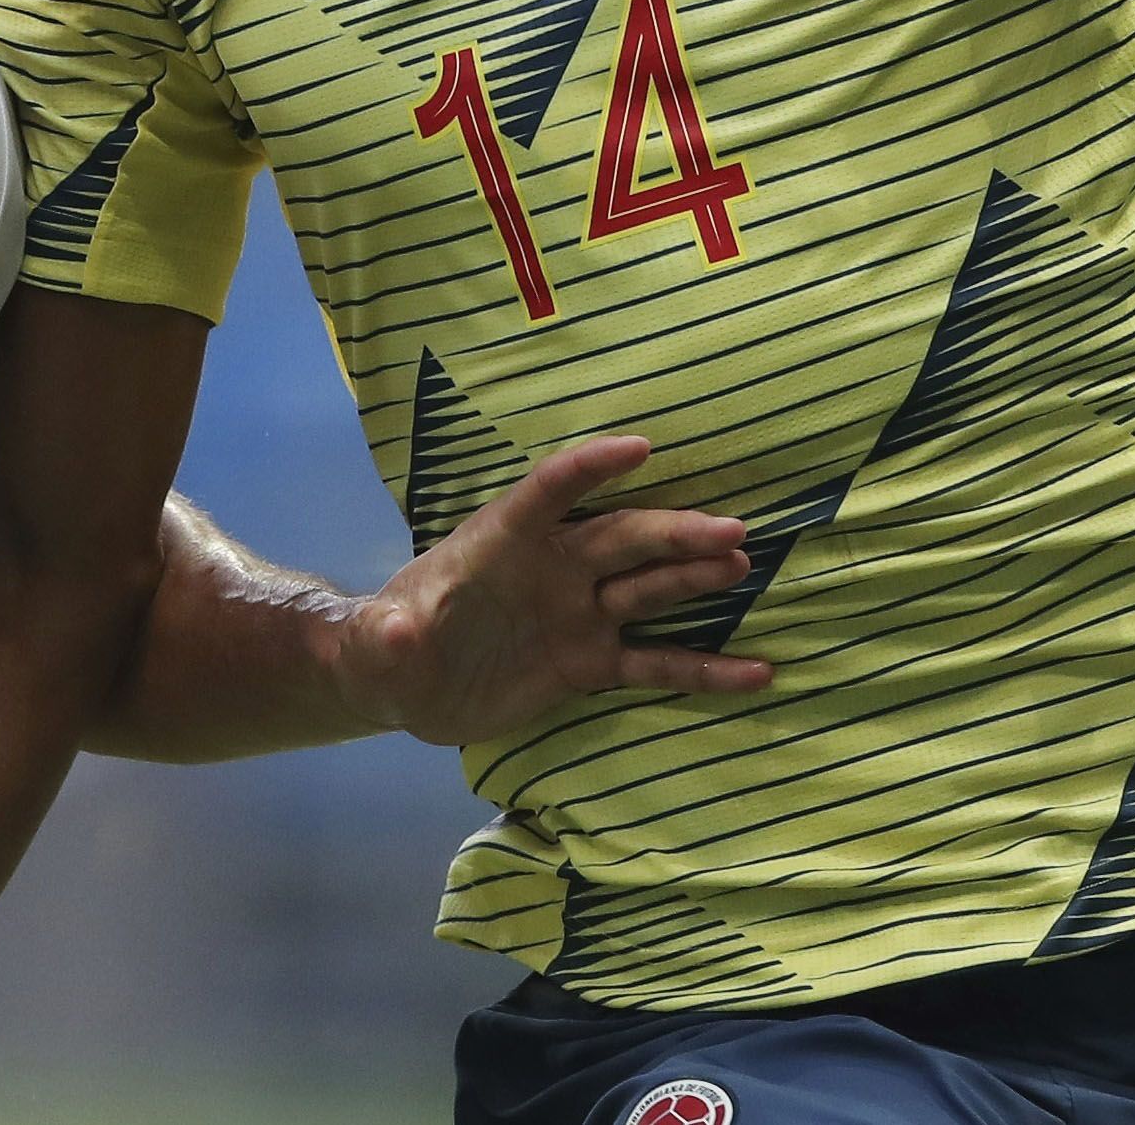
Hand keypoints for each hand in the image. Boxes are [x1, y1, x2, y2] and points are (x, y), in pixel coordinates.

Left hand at [332, 435, 774, 746]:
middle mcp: (552, 568)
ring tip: (742, 566)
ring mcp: (578, 614)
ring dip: (694, 578)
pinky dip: (704, 669)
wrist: (407, 687)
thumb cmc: (390, 646)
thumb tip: (392, 630)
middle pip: (620, 539)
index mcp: (502, 543)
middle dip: (673, 532)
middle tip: (731, 530)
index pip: (548, 494)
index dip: (589, 471)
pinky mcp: (590, 662)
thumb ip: (386, 634)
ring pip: (647, 589)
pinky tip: (755, 672)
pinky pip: (655, 664)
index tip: (639, 448)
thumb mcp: (379, 645)